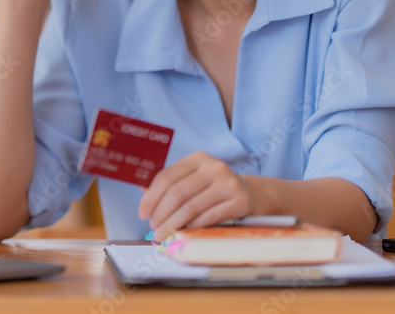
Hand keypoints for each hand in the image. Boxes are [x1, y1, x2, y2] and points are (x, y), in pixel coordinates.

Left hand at [138, 152, 253, 239]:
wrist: (252, 195)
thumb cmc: (214, 189)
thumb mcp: (193, 180)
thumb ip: (170, 184)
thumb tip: (142, 190)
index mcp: (198, 159)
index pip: (167, 176)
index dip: (151, 197)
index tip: (143, 213)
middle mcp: (214, 167)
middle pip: (178, 192)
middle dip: (161, 213)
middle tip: (153, 228)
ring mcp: (229, 184)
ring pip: (192, 207)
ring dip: (173, 224)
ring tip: (163, 235)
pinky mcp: (240, 201)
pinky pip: (210, 217)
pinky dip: (193, 227)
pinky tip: (184, 234)